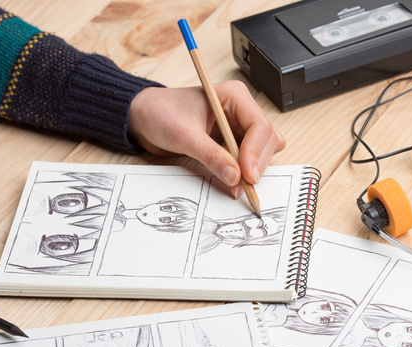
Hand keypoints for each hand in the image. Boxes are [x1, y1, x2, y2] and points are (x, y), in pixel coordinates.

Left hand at [127, 81, 285, 197]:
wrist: (145, 117)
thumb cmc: (161, 113)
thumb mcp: (184, 135)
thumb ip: (211, 156)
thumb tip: (234, 176)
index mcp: (234, 97)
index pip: (259, 125)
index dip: (256, 152)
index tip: (247, 175)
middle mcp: (241, 110)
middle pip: (266, 140)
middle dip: (257, 163)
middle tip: (242, 185)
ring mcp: (238, 127)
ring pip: (262, 151)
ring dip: (253, 169)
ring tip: (235, 183)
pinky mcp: (233, 142)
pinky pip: (249, 159)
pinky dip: (244, 171)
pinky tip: (231, 177)